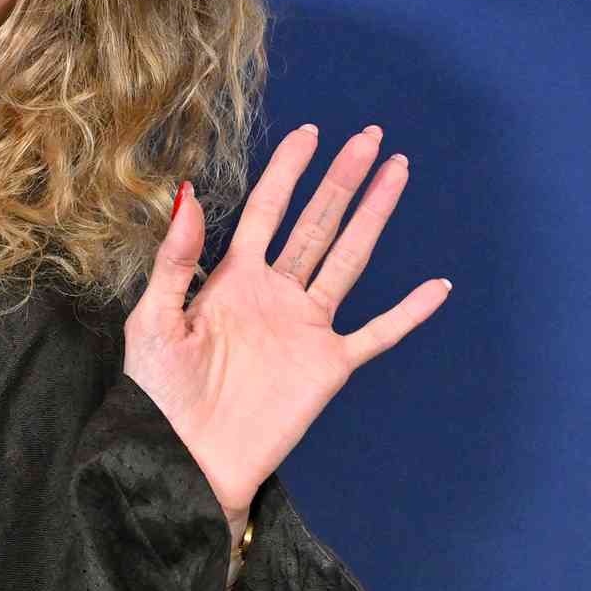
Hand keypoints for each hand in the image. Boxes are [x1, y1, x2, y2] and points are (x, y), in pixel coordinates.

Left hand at [122, 123, 449, 523]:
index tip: (310, 132)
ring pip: (348, 260)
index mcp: (232, 280)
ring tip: (397, 172)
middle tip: (370, 138)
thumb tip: (187, 196)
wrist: (185, 458)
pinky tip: (437, 287)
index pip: (266, 212)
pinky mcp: (327, 366)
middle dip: (341, 180)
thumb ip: (174, 261)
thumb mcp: (153, 321)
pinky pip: (377, 334)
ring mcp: (305, 327)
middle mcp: (275, 295)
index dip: (287, 172)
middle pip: (316, 224)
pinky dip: (408, 313)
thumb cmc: (160, 394)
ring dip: (373, 217)